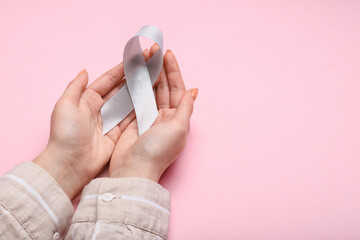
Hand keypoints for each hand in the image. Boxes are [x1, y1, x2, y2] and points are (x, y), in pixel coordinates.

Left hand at [33, 51, 150, 198]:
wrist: (69, 163)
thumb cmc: (65, 133)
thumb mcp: (65, 106)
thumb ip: (75, 87)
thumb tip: (85, 71)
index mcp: (87, 98)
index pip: (108, 79)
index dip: (123, 68)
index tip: (137, 58)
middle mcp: (100, 107)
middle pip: (121, 88)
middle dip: (135, 77)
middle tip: (150, 65)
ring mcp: (110, 120)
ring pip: (128, 101)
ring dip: (140, 90)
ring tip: (154, 78)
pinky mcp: (118, 133)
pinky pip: (131, 117)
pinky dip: (141, 108)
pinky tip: (151, 99)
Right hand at [109, 46, 197, 181]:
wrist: (134, 169)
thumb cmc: (158, 151)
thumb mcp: (178, 128)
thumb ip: (185, 107)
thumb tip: (194, 90)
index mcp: (178, 118)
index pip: (177, 89)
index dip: (174, 71)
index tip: (167, 55)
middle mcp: (165, 116)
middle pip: (164, 87)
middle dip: (161, 69)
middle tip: (154, 51)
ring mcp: (149, 118)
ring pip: (150, 91)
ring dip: (149, 75)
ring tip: (145, 58)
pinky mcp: (134, 120)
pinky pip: (137, 98)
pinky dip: (136, 86)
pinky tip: (135, 74)